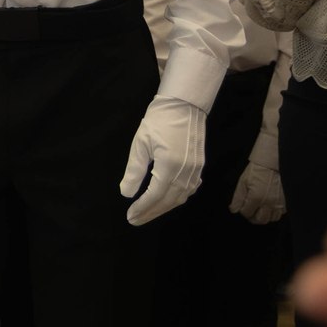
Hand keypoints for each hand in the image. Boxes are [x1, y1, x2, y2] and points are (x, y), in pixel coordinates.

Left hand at [119, 93, 206, 225]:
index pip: (155, 195)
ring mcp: (196, 170)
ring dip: (163, 208)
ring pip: (180, 197)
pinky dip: (177, 198)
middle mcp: (186, 172)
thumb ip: (134, 171)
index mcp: (170, 167)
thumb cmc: (158, 122)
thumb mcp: (140, 145)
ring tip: (147, 213)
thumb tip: (126, 194)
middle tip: (135, 220)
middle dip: (151, 212)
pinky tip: (167, 201)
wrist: (184, 105)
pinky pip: (190, 189)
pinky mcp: (200, 166)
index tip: (130, 216)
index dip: (142, 208)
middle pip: (168, 200)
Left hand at [229, 160, 284, 223]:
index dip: (243, 211)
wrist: (273, 163)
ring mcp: (279, 203)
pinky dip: (274, 212)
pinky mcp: (287, 201)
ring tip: (260, 209)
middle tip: (251, 211)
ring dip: (265, 216)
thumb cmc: (257, 171)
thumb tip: (234, 210)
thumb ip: (238, 198)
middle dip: (253, 217)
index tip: (243, 207)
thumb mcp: (243, 182)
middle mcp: (269, 203)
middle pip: (261, 220)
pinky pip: (281, 213)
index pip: (247, 213)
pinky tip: (270, 206)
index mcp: (256, 198)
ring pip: (272, 218)